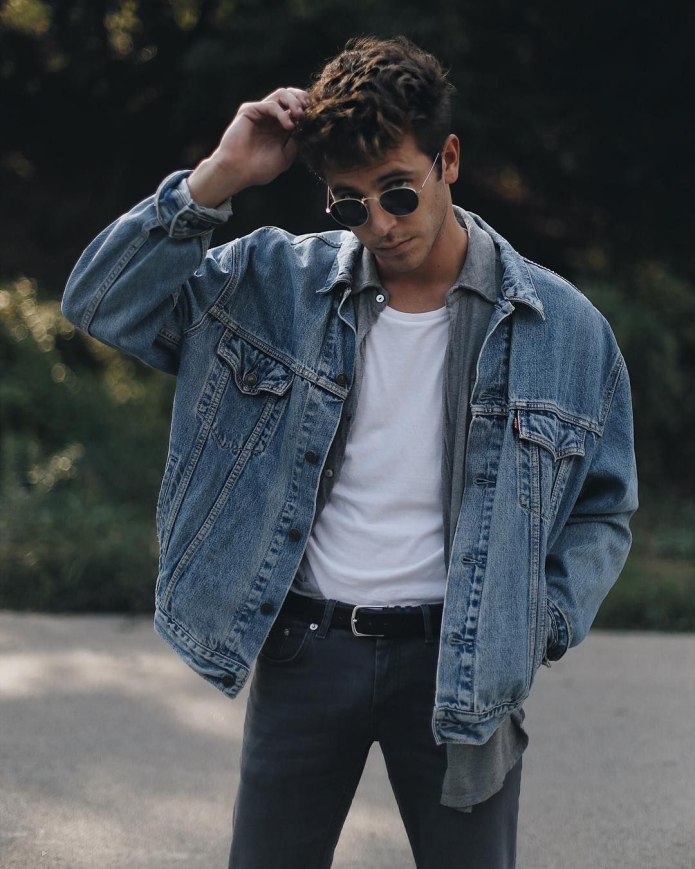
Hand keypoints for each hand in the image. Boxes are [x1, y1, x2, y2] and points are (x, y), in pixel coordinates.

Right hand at [187, 87, 309, 206]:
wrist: (238, 172)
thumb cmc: (258, 169)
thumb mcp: (285, 157)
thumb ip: (295, 143)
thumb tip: (305, 131)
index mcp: (279, 127)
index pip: (295, 108)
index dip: (306, 107)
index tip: (315, 114)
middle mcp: (270, 117)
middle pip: (289, 96)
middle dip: (301, 98)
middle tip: (309, 108)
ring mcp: (260, 113)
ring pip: (280, 94)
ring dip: (293, 101)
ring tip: (300, 115)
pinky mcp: (249, 111)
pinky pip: (269, 104)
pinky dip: (281, 113)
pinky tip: (288, 125)